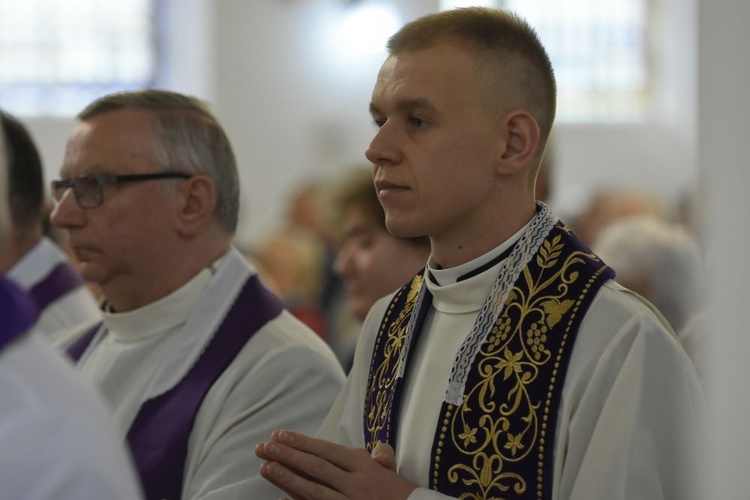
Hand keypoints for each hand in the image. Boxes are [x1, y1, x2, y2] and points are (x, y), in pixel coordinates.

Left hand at [256, 430, 418, 499]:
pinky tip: (283, 497)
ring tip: (266, 467)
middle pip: (316, 467)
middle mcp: (355, 483)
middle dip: (288, 455)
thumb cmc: (401, 495)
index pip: (327, 450)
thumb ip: (381, 457)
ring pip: (314, 490)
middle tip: (264, 446)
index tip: (281, 434)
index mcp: (365, 466)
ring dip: (288, 478)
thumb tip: (377, 450)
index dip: (303, 442)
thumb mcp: (392, 472)